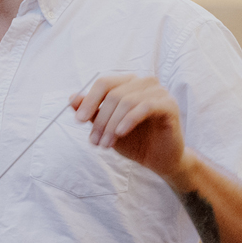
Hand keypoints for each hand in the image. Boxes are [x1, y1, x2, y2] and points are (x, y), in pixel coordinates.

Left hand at [71, 74, 186, 178]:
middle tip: (94, 141)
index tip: (78, 120)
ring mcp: (159, 91)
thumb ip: (92, 112)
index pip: (104, 83)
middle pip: (113, 93)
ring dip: (111, 125)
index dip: (89, 100)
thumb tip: (72, 98)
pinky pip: (145, 107)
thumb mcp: (107, 127)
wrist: (159, 160)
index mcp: (129, 83)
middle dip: (100, 119)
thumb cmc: (134, 141)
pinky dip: (129, 120)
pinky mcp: (169, 105)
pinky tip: (120, 133)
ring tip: (106, 144)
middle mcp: (144, 82)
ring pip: (127, 101)